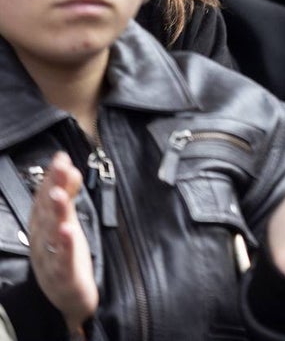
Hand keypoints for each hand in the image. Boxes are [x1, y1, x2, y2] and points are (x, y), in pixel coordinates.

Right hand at [28, 152, 97, 332]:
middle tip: (60, 168)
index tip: (60, 158)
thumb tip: (68, 166)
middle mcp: (42, 242)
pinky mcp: (65, 277)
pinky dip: (65, 245)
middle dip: (53, 189)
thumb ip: (68, 195)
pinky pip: (63, 260)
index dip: (51, 178)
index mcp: (42, 229)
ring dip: (56, 213)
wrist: (68, 299)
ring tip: (59, 195)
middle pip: (47, 213)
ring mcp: (51, 259)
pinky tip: (68, 231)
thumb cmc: (65, 257)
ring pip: (52, 234)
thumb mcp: (67, 222)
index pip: (43, 200)